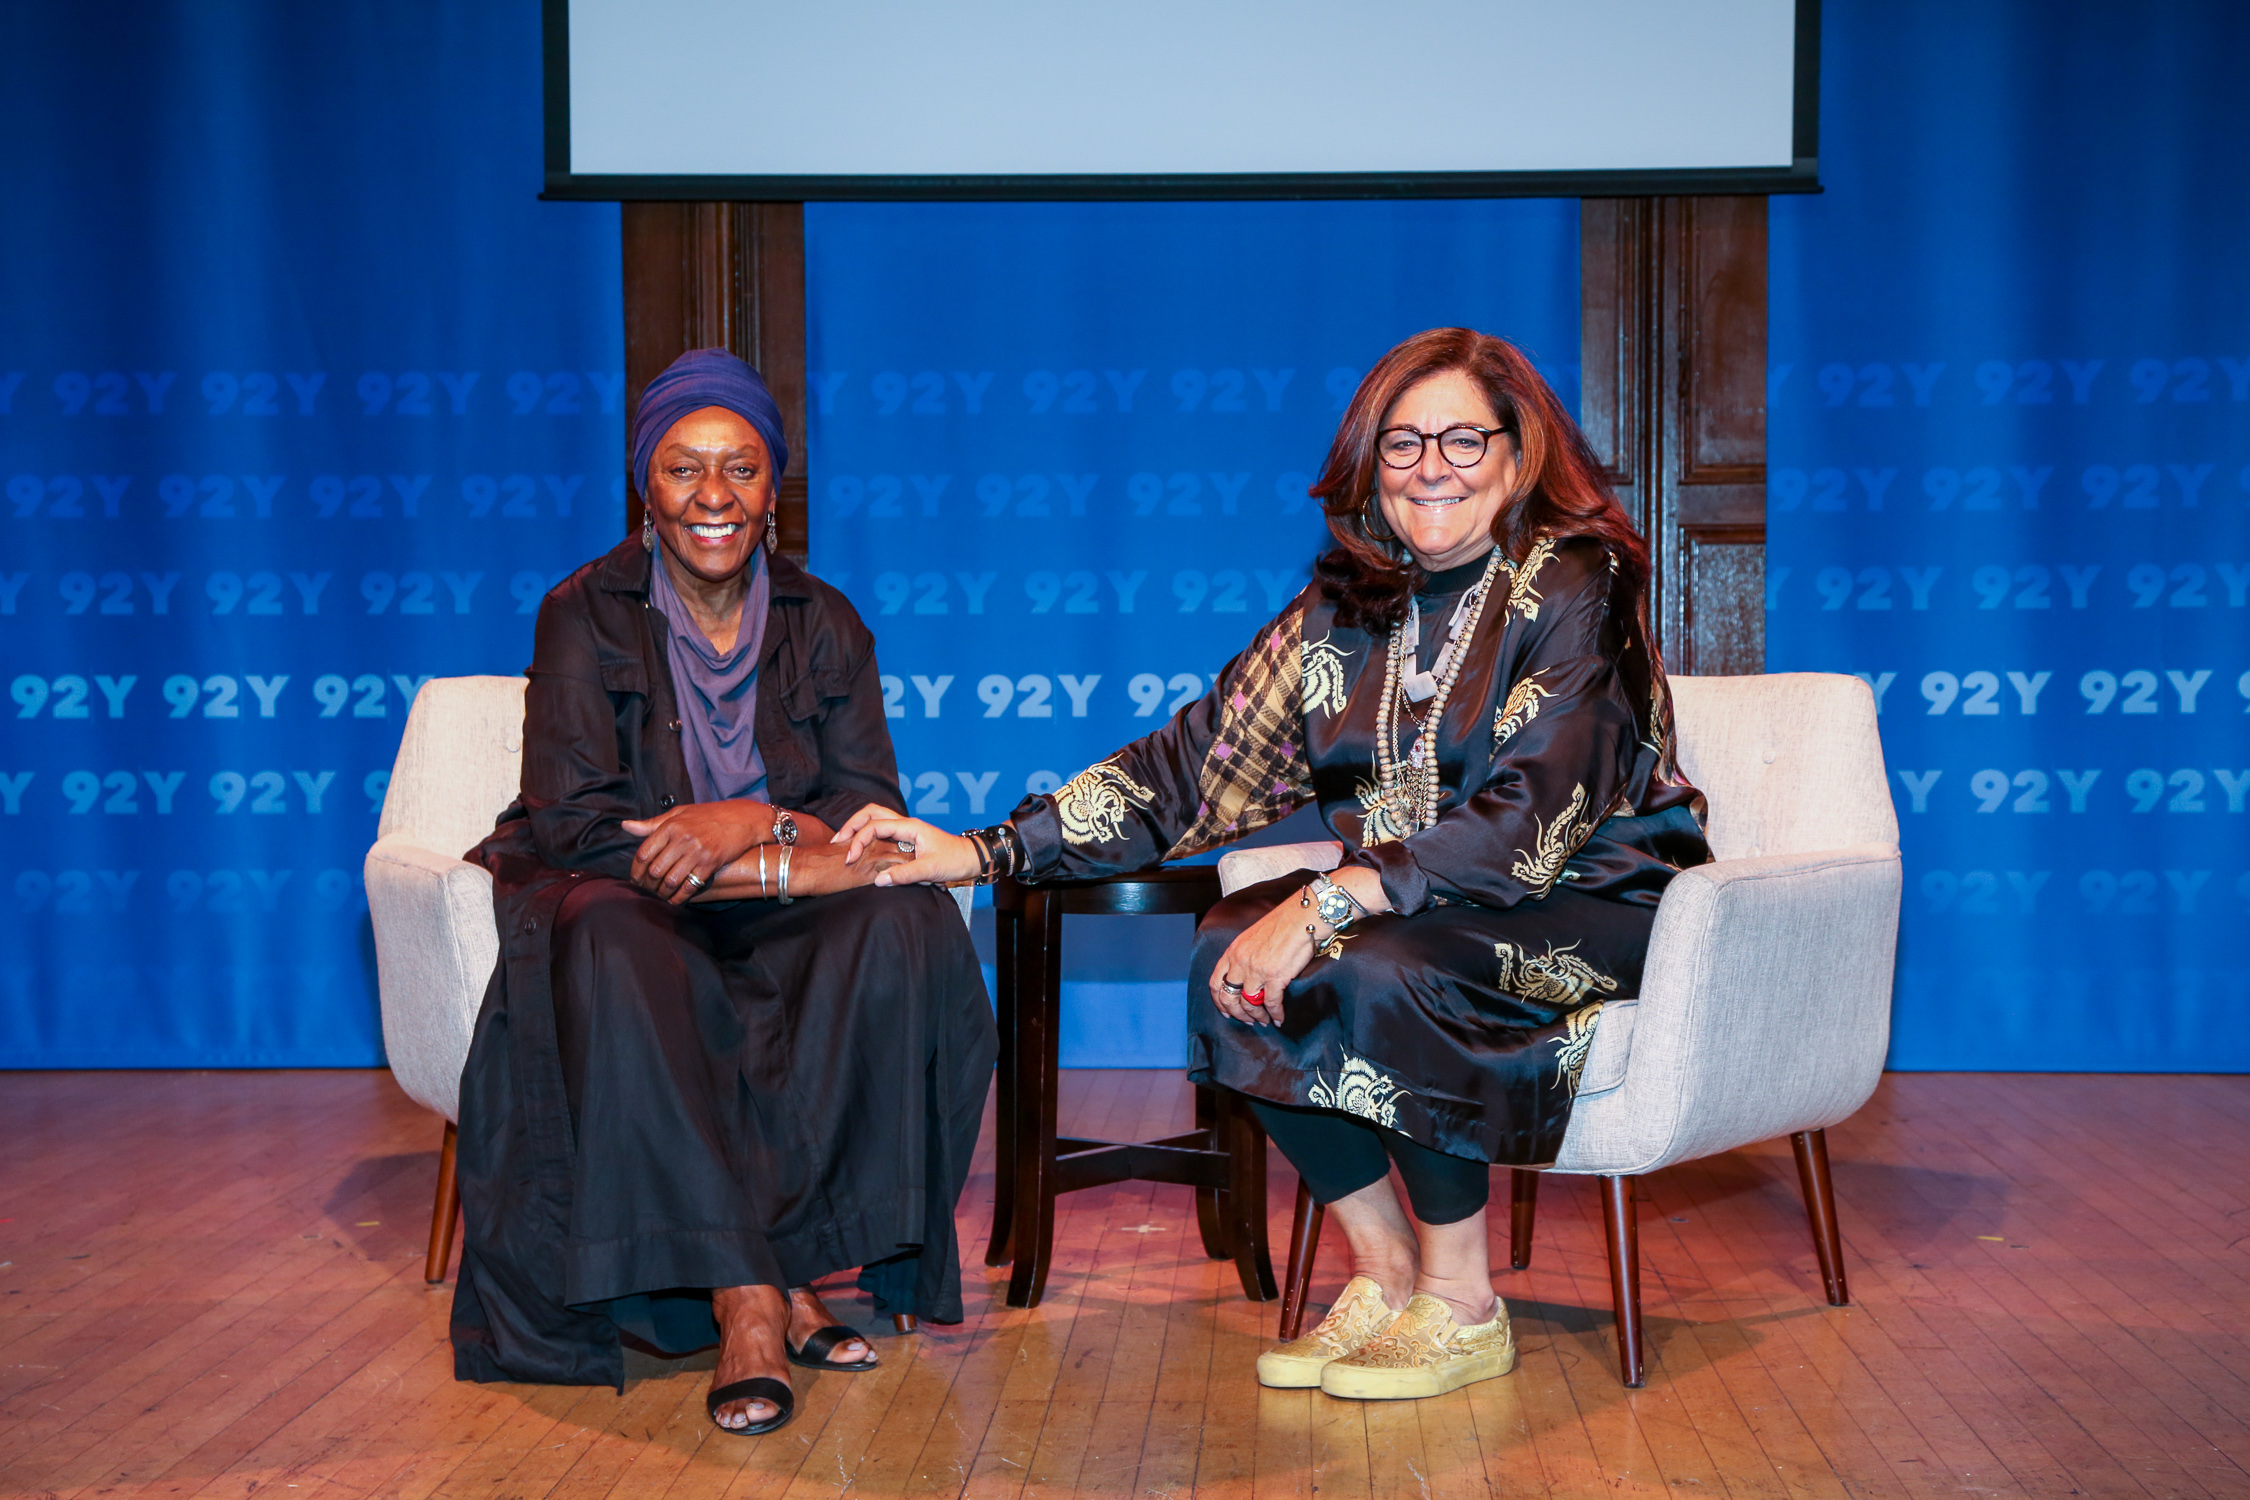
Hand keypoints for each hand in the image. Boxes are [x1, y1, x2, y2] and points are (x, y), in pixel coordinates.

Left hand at [622, 802, 767, 903]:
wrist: (742, 819)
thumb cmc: (708, 815)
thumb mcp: (679, 813)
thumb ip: (651, 823)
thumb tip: (625, 826)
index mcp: (671, 826)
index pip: (644, 854)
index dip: (636, 871)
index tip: (636, 878)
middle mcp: (682, 839)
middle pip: (655, 871)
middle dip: (647, 885)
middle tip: (647, 890)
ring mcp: (697, 853)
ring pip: (670, 881)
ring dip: (662, 893)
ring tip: (660, 895)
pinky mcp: (710, 865)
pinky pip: (689, 887)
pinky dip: (679, 897)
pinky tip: (675, 899)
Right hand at [832, 806, 979, 886]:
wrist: (971, 859)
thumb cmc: (955, 861)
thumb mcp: (930, 870)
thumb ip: (904, 875)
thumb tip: (878, 880)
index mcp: (909, 826)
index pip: (874, 826)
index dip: (858, 841)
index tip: (850, 859)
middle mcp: (905, 824)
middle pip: (870, 813)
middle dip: (851, 826)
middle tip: (837, 843)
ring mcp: (905, 830)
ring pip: (875, 820)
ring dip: (858, 829)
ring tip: (844, 846)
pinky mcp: (906, 839)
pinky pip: (882, 832)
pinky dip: (867, 837)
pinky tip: (860, 851)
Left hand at [1208, 896, 1322, 1028]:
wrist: (1301, 918)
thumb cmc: (1281, 924)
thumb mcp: (1251, 937)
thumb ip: (1244, 955)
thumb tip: (1245, 974)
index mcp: (1232, 952)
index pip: (1215, 982)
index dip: (1218, 1000)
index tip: (1226, 1010)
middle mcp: (1240, 963)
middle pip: (1228, 997)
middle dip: (1236, 1013)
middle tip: (1246, 1020)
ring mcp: (1256, 971)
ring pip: (1248, 1004)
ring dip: (1256, 1016)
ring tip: (1264, 1021)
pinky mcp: (1275, 977)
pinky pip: (1272, 1003)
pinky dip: (1275, 1014)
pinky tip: (1279, 1018)